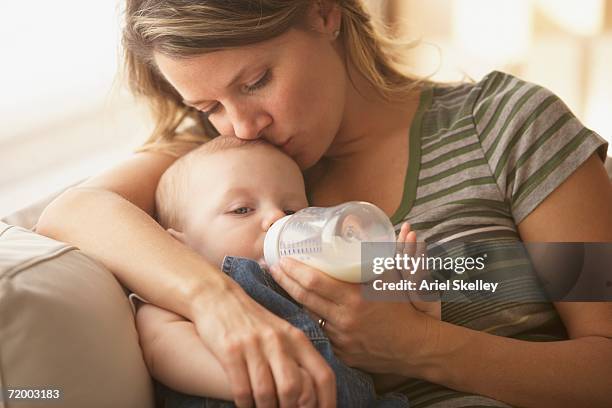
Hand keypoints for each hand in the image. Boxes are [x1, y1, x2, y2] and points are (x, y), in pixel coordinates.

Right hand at [190, 285, 335, 407]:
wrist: (217, 297)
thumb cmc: (252, 322)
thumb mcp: (281, 334)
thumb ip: (297, 358)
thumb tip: (311, 394)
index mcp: (297, 339)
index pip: (322, 375)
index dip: (327, 402)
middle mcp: (279, 341)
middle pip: (294, 389)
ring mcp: (254, 345)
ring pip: (267, 393)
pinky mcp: (231, 350)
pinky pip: (241, 389)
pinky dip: (245, 404)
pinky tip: (245, 405)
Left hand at [268, 223, 439, 376]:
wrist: (416, 347)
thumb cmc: (406, 308)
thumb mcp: (399, 278)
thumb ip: (398, 253)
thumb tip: (407, 227)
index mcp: (357, 297)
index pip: (315, 282)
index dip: (294, 270)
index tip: (282, 258)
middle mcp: (345, 319)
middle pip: (304, 297)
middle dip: (283, 281)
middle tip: (271, 267)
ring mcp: (341, 338)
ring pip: (307, 316)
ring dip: (290, 300)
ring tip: (278, 284)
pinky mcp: (340, 353)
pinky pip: (318, 334)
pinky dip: (306, 320)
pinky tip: (293, 309)